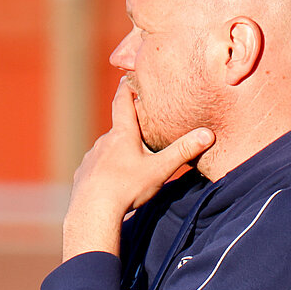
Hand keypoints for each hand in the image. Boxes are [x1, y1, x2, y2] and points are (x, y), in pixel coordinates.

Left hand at [62, 83, 212, 260]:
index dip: (126, 88)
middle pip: (118, 128)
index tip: (127, 78)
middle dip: (129, 127)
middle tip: (142, 128)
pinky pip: (96, 167)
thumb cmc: (127, 187)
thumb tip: (208, 134)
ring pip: (107, 148)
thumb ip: (183, 151)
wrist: (92, 211)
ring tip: (129, 161)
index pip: (123, 101)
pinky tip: (111, 180)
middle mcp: (104, 141)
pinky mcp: (83, 174)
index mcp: (122, 133)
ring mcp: (91, 157)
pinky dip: (105, 169)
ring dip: (118, 151)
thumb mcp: (159, 169)